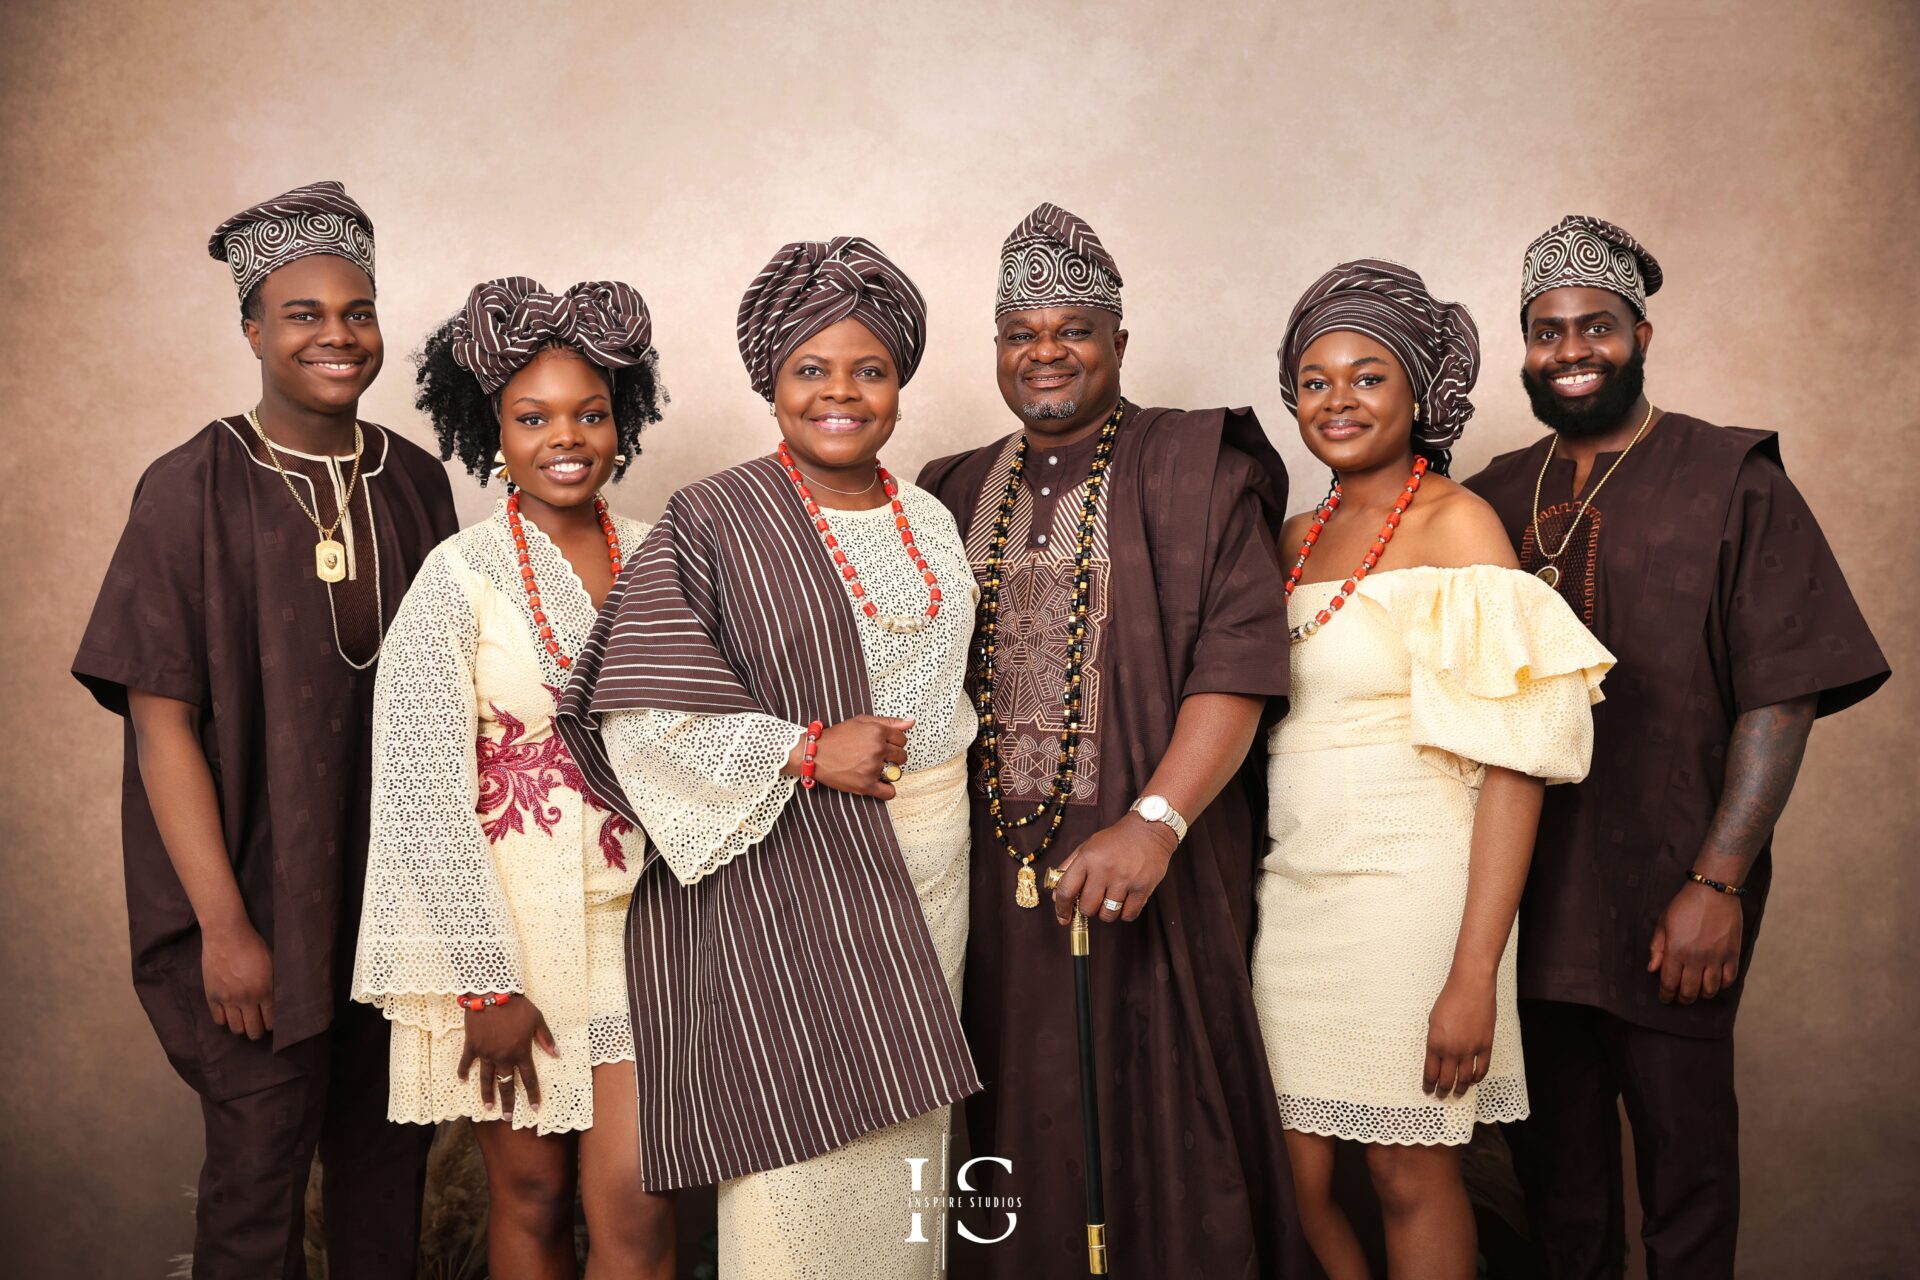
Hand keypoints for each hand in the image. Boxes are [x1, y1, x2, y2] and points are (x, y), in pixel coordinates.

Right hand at [201, 920, 273, 1039]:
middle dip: (257, 1032)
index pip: (271, 1020)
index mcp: (265, 991)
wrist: (227, 935)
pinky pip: (218, 1019)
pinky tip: (228, 1014)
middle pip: (253, 1030)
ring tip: (243, 1022)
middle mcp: (247, 999)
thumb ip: (274, 983)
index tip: (270, 1023)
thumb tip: (279, 999)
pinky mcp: (212, 996)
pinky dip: (224, 1020)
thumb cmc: (253, 945)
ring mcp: (228, 999)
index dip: (272, 1024)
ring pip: (236, 1028)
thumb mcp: (272, 963)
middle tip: (257, 1028)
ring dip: (241, 1028)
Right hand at [457, 998, 557, 1117]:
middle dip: (508, 1102)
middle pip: (506, 1084)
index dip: (533, 1094)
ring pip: (486, 1079)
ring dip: (487, 1094)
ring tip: (488, 1108)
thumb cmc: (517, 1006)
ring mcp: (486, 1053)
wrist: (493, 993)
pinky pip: (466, 1062)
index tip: (535, 1107)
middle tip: (507, 1117)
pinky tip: (462, 1081)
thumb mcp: (537, 1020)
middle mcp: (503, 1057)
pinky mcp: (472, 1046)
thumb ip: (546, 1039)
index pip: (529, 1079)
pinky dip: (463, 1071)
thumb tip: (557, 1054)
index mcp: (521, 1052)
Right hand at [805, 716, 912, 798]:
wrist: (815, 753)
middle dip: (892, 756)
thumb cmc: (837, 737)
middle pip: (902, 756)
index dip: (894, 742)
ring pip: (896, 773)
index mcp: (877, 732)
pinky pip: (889, 792)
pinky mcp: (866, 785)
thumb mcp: (861, 721)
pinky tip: (879, 784)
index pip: (902, 739)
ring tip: (874, 768)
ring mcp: (872, 768)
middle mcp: (877, 749)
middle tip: (878, 756)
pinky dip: (887, 790)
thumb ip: (888, 721)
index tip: (883, 745)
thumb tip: (911, 722)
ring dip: (888, 771)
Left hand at [1049, 814, 1176, 925]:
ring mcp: (1124, 880)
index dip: (1062, 908)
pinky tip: (1125, 903)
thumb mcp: (1088, 846)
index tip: (1063, 917)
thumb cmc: (1116, 840)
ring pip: (1107, 915)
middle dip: (1088, 910)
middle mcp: (1104, 869)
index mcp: (1087, 858)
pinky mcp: (1142, 888)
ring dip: (1107, 913)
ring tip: (1111, 901)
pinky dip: (1124, 914)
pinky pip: (1128, 915)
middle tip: (1094, 902)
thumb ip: (1069, 868)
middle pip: (1087, 907)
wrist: (1149, 830)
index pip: (1066, 890)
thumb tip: (1057, 895)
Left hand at [1424, 970, 1495, 1099]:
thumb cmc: (1450, 999)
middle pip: (1447, 1080)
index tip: (1428, 1090)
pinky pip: (1482, 1069)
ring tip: (1457, 1094)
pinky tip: (1473, 1081)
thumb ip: (1435, 1040)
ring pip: (1465, 1079)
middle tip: (1441, 1096)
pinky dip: (1477, 1078)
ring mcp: (1470, 1049)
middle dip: (1442, 1091)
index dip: (1429, 1085)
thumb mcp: (1433, 1020)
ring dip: (1460, 1089)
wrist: (1471, 987)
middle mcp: (1452, 1050)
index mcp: (1435, 1043)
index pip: (1431, 1073)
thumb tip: (1438, 1054)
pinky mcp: (1485, 1045)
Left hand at [1648, 881, 1743, 1003]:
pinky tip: (1715, 982)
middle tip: (1680, 997)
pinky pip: (1729, 979)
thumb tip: (1653, 970)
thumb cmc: (1684, 905)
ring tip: (1697, 992)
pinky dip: (1721, 985)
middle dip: (1683, 998)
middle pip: (1690, 991)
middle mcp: (1696, 958)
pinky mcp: (1733, 954)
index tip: (1665, 998)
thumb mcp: (1663, 923)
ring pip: (1710, 989)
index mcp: (1676, 951)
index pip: (1669, 983)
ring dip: (1702, 995)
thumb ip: (1657, 948)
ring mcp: (1717, 957)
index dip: (1666, 995)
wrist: (1713, 891)